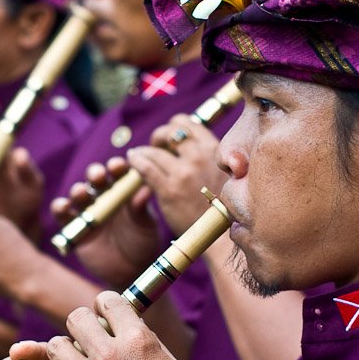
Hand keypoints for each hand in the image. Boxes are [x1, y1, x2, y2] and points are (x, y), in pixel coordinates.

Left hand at [9, 292, 206, 359]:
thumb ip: (144, 341)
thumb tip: (127, 323)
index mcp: (138, 340)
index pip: (109, 301)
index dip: (103, 305)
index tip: (101, 314)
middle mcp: (111, 355)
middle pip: (77, 318)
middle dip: (78, 325)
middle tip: (80, 337)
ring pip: (54, 346)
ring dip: (58, 351)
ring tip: (61, 359)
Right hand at [51, 159, 160, 287]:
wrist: (130, 271)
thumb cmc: (142, 243)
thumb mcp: (145, 226)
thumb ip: (141, 208)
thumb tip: (146, 188)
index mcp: (123, 192)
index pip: (118, 173)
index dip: (116, 167)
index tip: (117, 166)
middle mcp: (104, 197)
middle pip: (95, 179)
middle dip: (95, 174)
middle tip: (98, 176)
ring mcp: (88, 211)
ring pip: (78, 194)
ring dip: (78, 190)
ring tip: (81, 193)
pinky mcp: (74, 227)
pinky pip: (63, 214)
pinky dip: (60, 207)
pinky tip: (64, 207)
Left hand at [127, 115, 227, 234]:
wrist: (223, 234)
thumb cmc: (224, 206)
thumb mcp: (225, 173)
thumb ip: (208, 157)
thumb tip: (190, 146)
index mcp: (215, 150)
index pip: (188, 124)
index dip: (174, 127)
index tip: (170, 139)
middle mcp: (199, 157)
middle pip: (170, 132)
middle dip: (159, 136)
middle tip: (155, 147)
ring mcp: (183, 173)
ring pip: (154, 151)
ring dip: (143, 151)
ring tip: (137, 155)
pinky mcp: (169, 189)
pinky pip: (145, 167)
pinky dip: (136, 161)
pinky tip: (133, 161)